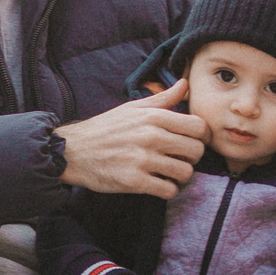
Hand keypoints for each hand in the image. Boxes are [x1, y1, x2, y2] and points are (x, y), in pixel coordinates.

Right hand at [56, 81, 206, 197]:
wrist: (73, 151)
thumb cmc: (106, 128)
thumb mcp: (133, 108)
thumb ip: (162, 98)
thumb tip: (185, 84)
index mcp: (153, 117)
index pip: (198, 127)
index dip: (201, 137)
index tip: (194, 141)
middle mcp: (151, 136)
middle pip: (196, 151)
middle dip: (192, 157)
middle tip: (180, 159)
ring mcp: (143, 160)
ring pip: (185, 173)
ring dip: (181, 176)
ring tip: (169, 172)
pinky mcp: (134, 181)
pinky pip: (168, 190)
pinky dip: (168, 189)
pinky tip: (159, 183)